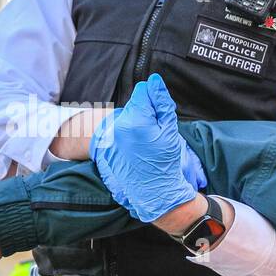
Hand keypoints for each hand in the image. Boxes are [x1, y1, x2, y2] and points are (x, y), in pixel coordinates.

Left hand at [89, 74, 207, 222]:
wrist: (154, 193)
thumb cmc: (165, 163)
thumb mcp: (169, 132)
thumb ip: (162, 105)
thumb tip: (154, 82)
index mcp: (135, 120)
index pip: (142, 92)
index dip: (155, 100)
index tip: (162, 114)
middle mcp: (118, 127)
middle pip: (133, 105)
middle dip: (146, 112)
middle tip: (157, 133)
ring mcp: (110, 138)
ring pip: (125, 118)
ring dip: (137, 124)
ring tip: (147, 144)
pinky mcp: (106, 148)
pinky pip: (119, 132)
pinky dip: (129, 137)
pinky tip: (138, 151)